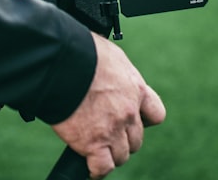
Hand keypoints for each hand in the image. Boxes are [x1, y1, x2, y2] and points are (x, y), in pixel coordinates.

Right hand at [50, 33, 165, 178]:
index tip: (130, 119)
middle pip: (136, 140)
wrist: (62, 61)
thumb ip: (116, 73)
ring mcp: (112, 130)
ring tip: (96, 149)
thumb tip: (109, 74)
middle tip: (105, 133)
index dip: (143, 120)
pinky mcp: (92, 143)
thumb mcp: (111, 56)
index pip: (155, 115)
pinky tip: (90, 167)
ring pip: (121, 155)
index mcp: (136, 90)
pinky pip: (102, 167)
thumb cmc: (81, 51)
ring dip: (110, 154)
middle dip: (123, 139)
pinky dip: (96, 170)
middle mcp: (129, 113)